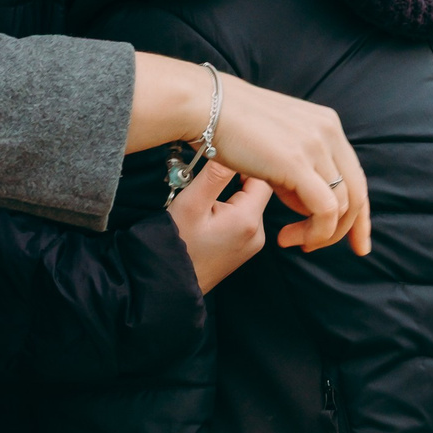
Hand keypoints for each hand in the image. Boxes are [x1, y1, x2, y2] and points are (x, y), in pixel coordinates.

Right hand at [128, 54, 369, 254]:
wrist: (204, 105)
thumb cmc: (228, 124)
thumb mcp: (275, 143)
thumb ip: (296, 166)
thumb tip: (304, 195)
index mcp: (326, 123)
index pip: (355, 175)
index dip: (359, 212)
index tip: (356, 239)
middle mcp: (328, 131)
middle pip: (358, 192)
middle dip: (354, 229)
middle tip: (341, 251)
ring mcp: (315, 145)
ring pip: (343, 205)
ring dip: (320, 233)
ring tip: (292, 239)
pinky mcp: (299, 162)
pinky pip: (325, 210)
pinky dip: (315, 231)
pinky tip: (289, 236)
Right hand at [167, 161, 271, 292]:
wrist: (169, 284)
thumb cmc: (177, 243)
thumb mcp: (192, 203)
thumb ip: (215, 174)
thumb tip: (231, 148)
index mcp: (249, 219)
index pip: (263, 177)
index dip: (246, 163)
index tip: (226, 156)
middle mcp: (258, 233)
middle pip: (257, 190)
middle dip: (237, 178)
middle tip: (211, 173)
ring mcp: (252, 244)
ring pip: (249, 203)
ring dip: (232, 193)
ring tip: (207, 193)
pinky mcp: (243, 249)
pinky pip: (244, 218)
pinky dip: (231, 208)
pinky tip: (211, 211)